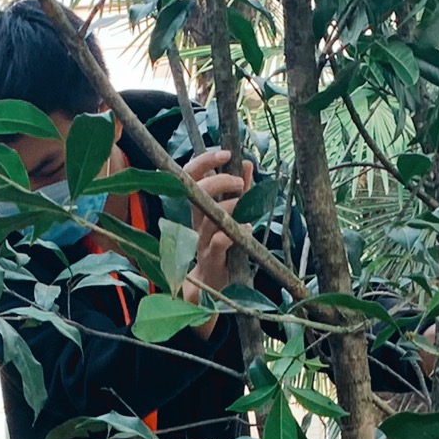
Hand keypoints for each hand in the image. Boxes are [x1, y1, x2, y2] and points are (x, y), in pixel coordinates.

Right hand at [180, 147, 249, 295]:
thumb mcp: (233, 213)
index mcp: (198, 207)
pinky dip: (234, 233)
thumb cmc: (223, 246)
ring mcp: (201, 240)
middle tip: (239, 183)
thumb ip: (240, 190)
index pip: (191, 175)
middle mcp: (195, 221)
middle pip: (195, 191)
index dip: (205, 160)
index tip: (225, 153)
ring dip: (229, 205)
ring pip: (207, 216)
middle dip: (219, 180)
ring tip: (245, 203)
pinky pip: (218, 243)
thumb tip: (247, 163)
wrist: (212, 285)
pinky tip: (247, 228)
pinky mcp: (211, 259)